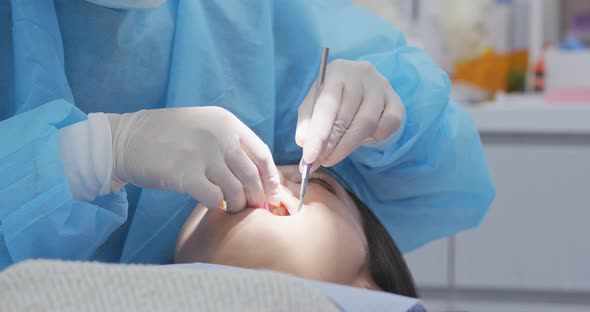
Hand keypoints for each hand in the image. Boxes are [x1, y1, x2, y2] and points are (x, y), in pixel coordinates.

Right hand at [107, 107, 280, 211]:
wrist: (126, 139)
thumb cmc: (168, 135)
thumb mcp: (204, 126)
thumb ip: (230, 143)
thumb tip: (258, 175)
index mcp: (226, 122)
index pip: (262, 154)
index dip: (270, 177)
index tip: (271, 192)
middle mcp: (218, 136)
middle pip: (251, 175)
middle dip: (257, 196)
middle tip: (255, 207)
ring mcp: (201, 155)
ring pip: (235, 190)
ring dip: (238, 204)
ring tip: (233, 208)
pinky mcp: (184, 174)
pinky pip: (214, 198)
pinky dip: (217, 205)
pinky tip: (213, 204)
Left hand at [295, 60, 403, 170]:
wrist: (363, 90)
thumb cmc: (334, 99)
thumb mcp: (314, 105)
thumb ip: (307, 122)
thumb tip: (303, 141)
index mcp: (337, 71)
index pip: (326, 105)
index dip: (318, 134)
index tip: (309, 158)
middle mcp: (362, 74)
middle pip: (345, 116)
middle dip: (330, 145)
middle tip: (319, 162)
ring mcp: (382, 87)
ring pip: (366, 124)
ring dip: (347, 146)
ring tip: (333, 157)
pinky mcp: (396, 102)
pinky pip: (387, 127)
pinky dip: (373, 138)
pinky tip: (362, 139)